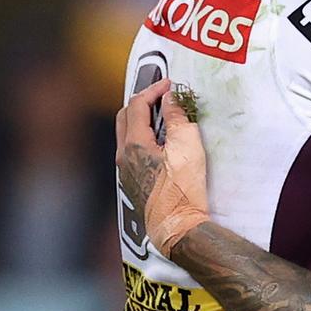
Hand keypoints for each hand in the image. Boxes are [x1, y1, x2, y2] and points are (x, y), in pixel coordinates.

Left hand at [115, 79, 211, 258]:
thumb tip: (170, 98)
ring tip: (164, 116)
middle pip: (124, 117)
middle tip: (163, 95)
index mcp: (134, 144)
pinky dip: (144, 136)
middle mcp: (123, 156)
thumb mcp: (187, 145)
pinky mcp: (133, 183)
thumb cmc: (183, 187)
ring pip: (127, 135)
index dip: (153, 90)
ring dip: (142, 120)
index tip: (170, 84)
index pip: (137, 105)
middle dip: (142, 102)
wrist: (177, 226)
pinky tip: (162, 141)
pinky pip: (133, 150)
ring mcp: (126, 171)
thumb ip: (177, 117)